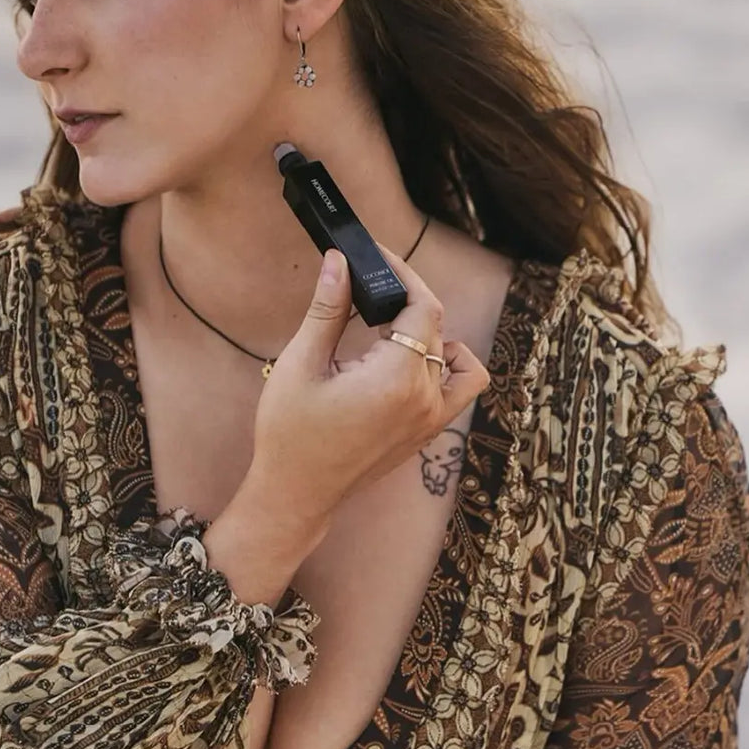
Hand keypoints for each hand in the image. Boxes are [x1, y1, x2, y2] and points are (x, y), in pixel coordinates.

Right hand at [249, 240, 490, 530]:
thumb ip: (327, 309)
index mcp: (398, 377)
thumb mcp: (301, 363)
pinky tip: (409, 359)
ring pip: (453, 355)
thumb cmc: (290, 432)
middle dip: (402, 296)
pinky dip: (445, 365)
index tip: (375, 255)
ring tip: (388, 327)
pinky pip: (458, 388)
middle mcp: (425, 398)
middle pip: (434, 325)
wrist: (295, 493)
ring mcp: (432, 418)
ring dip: (428, 332)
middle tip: (363, 285)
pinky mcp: (427, 431)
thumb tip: (340, 262)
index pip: (422, 304)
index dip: (401, 272)